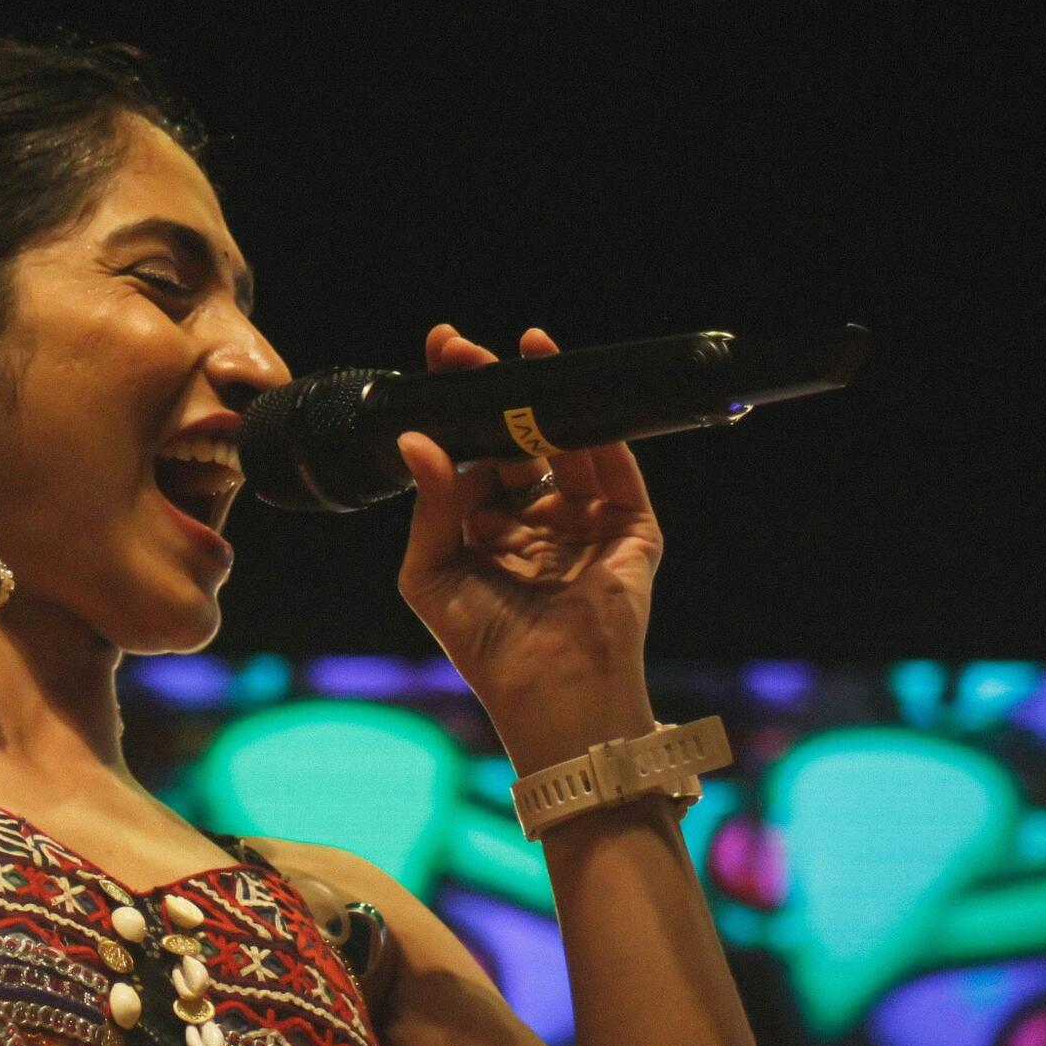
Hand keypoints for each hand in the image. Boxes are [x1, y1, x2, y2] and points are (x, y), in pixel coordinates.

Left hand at [396, 323, 664, 773]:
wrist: (552, 695)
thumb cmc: (486, 647)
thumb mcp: (433, 572)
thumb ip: (430, 504)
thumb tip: (415, 439)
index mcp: (488, 527)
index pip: (472, 452)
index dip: (456, 409)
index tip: (437, 360)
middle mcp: (537, 516)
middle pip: (516, 437)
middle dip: (492, 391)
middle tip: (463, 350)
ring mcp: (586, 519)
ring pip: (565, 442)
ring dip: (541, 396)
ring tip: (517, 355)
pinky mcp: (630, 527)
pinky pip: (614, 466)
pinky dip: (595, 426)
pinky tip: (565, 391)